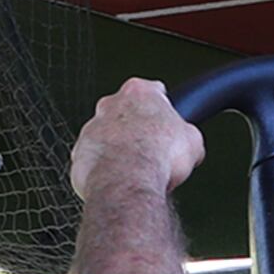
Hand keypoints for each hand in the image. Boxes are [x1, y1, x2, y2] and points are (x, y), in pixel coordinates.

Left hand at [70, 77, 203, 203]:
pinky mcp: (80, 153)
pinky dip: (105, 168)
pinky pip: (94, 160)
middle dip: (138, 129)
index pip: (153, 92)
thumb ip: (187, 135)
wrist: (127, 182)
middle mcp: (110, 104)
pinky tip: (119, 180)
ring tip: (136, 170)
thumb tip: (189, 144)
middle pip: (126, 113)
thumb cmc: (157, 157)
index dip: (163, 109)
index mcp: (139, 92)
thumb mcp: (193, 142)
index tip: (166, 122)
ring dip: (119, 150)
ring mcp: (91, 128)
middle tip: (152, 150)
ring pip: (108, 137)